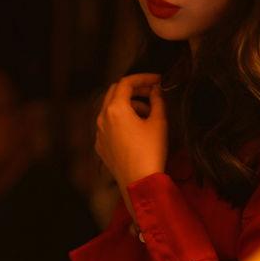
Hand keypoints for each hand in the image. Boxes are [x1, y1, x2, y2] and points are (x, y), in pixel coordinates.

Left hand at [95, 73, 166, 219]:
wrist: (139, 182)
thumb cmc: (150, 152)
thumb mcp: (159, 122)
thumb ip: (158, 101)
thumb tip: (156, 90)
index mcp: (116, 109)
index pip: (126, 82)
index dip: (143, 78)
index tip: (158, 80)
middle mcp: (103, 118)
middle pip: (115, 92)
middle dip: (134, 90)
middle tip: (153, 93)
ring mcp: (99, 133)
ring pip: (112, 109)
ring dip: (129, 106)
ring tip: (149, 114)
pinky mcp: (101, 146)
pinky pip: (109, 125)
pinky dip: (122, 120)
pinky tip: (137, 130)